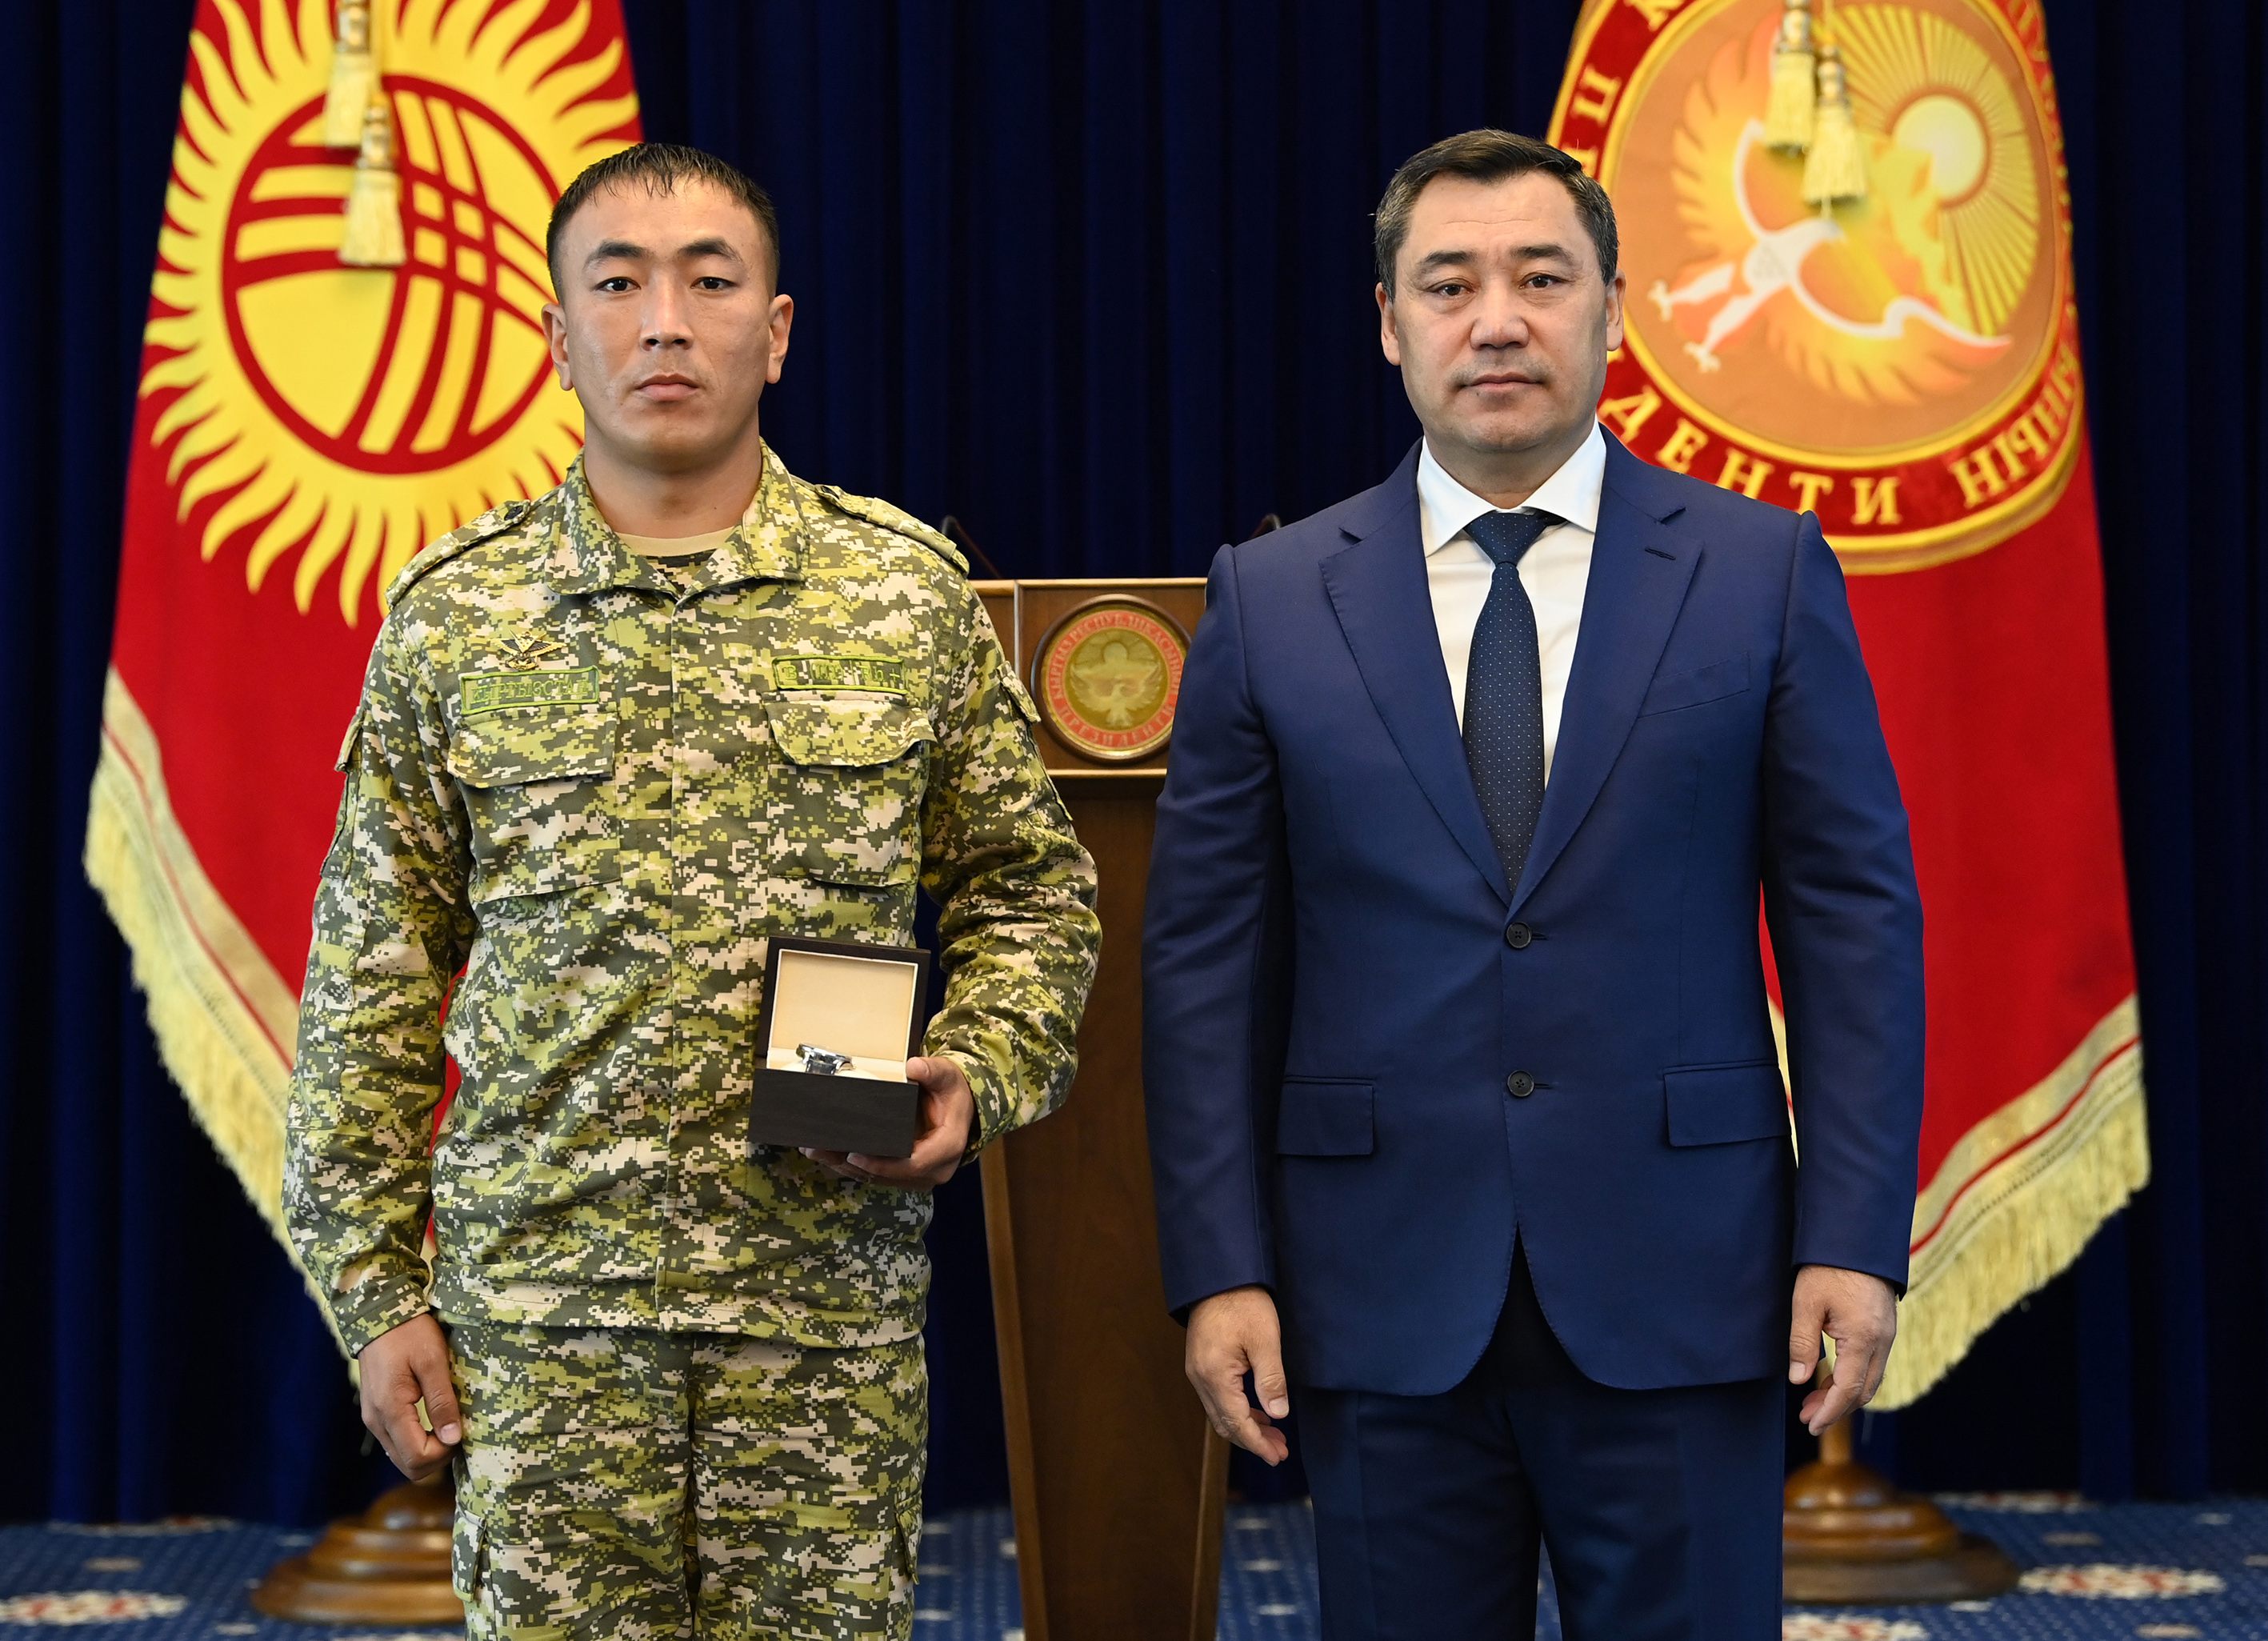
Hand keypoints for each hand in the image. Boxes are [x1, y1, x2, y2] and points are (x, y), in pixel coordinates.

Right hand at [358, 1312, 461, 1480]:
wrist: (379, 1313)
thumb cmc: (409, 1332)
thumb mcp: (433, 1361)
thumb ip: (442, 1401)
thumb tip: (452, 1438)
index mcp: (390, 1410)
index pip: (416, 1458)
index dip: (444, 1454)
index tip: (461, 1432)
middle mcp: (376, 1421)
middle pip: (407, 1465)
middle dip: (437, 1457)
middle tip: (457, 1431)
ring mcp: (373, 1419)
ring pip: (401, 1456)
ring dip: (427, 1450)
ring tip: (448, 1424)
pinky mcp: (376, 1412)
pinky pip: (397, 1441)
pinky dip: (417, 1440)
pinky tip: (434, 1420)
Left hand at [801, 1055, 975, 1191]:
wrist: (960, 1108)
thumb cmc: (952, 1093)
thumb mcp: (947, 1076)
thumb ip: (933, 1071)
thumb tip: (914, 1066)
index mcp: (948, 1146)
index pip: (914, 1164)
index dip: (883, 1164)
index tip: (855, 1155)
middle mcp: (935, 1168)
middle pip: (890, 1175)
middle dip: (854, 1166)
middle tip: (821, 1149)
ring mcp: (920, 1175)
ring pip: (879, 1179)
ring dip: (846, 1168)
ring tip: (816, 1150)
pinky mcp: (905, 1175)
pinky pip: (877, 1176)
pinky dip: (852, 1167)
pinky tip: (828, 1154)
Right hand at [1186, 1285, 1290, 1465]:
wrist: (1219, 1276)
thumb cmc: (1244, 1303)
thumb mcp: (1265, 1339)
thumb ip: (1271, 1379)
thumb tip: (1278, 1415)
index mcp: (1214, 1375)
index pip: (1236, 1422)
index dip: (1257, 1443)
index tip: (1276, 1457)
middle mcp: (1200, 1378)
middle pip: (1224, 1424)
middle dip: (1252, 1441)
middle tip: (1280, 1451)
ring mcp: (1197, 1371)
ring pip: (1219, 1413)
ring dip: (1245, 1427)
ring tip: (1274, 1435)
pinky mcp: (1200, 1364)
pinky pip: (1217, 1399)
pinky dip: (1237, 1411)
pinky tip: (1257, 1411)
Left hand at [1789, 1264, 1897, 1433]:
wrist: (1857, 1237)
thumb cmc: (1828, 1268)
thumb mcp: (1806, 1303)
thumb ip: (1803, 1344)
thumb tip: (1799, 1380)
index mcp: (1863, 1338)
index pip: (1849, 1389)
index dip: (1830, 1411)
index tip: (1811, 1426)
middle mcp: (1882, 1341)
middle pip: (1863, 1390)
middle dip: (1836, 1408)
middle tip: (1807, 1417)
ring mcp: (1887, 1334)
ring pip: (1870, 1379)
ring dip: (1844, 1394)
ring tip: (1813, 1402)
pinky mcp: (1884, 1327)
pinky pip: (1872, 1364)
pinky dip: (1852, 1377)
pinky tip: (1830, 1377)